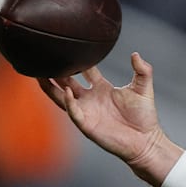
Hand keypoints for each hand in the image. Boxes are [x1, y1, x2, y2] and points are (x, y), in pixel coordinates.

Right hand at [38, 52, 181, 186]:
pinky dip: (69, 101)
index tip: (69, 46)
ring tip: (39, 74)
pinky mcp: (86, 124)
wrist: (146, 140)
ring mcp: (86, 111)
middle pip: (66, 81)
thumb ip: (143, 70)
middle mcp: (90, 98)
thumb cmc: (144, 116)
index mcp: (102, 88)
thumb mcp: (143, 88)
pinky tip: (66, 91)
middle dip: (56, 71)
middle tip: (46, 57)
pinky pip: (73, 111)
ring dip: (50, 86)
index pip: (85, 70)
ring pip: (61, 97)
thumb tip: (136, 54)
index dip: (78, 59)